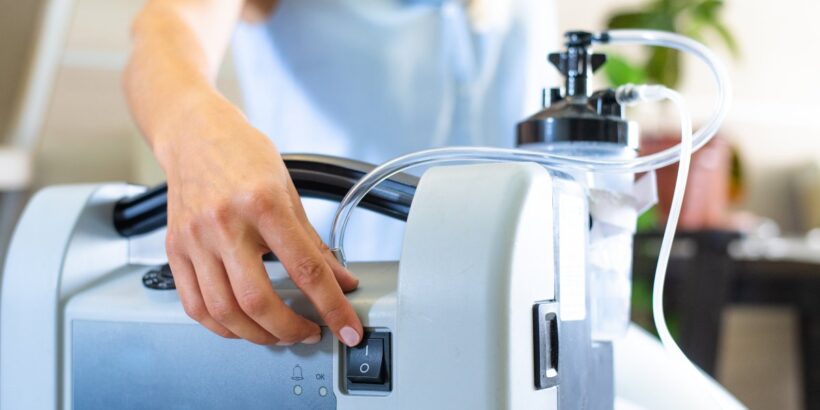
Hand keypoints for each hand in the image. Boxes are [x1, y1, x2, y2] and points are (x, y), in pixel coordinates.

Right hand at [156, 101, 362, 346]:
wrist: (193, 133)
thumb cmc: (242, 155)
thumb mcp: (288, 191)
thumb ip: (313, 242)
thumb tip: (340, 279)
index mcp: (263, 203)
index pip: (305, 268)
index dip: (331, 306)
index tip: (347, 328)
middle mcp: (225, 223)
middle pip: (258, 301)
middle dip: (290, 330)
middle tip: (309, 332)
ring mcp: (195, 239)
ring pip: (224, 311)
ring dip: (258, 335)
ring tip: (278, 332)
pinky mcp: (175, 250)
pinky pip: (194, 305)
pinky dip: (222, 326)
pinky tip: (241, 324)